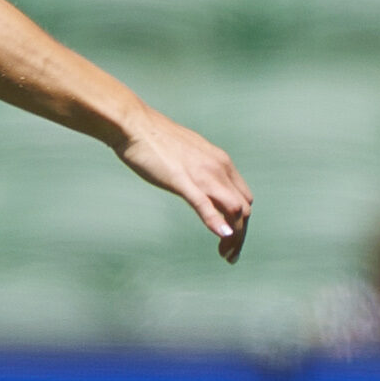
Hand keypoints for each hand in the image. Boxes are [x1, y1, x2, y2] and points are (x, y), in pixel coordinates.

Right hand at [114, 105, 251, 262]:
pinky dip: (216, 222)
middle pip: (243, 209)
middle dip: (241, 235)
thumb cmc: (158, 142)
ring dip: (234, 236)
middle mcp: (219, 168)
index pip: (244, 199)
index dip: (242, 223)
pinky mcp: (183, 180)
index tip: (230, 239)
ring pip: (233, 209)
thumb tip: (205, 190)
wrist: (135, 125)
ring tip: (226, 254)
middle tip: (229, 254)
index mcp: (222, 163)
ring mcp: (203, 174)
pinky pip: (205, 203)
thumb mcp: (189, 158)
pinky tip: (222, 236)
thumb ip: (202, 174)